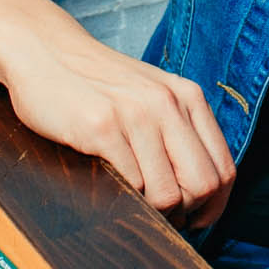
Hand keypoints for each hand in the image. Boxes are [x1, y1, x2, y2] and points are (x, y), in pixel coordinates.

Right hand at [0, 25, 235, 228]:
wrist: (45, 50)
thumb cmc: (98, 82)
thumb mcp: (152, 95)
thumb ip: (179, 129)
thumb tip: (201, 190)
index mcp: (187, 97)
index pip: (224, 169)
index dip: (214, 205)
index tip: (196, 218)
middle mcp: (168, 104)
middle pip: (203, 184)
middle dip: (186, 213)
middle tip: (165, 218)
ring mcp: (135, 114)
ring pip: (167, 193)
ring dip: (153, 212)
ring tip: (137, 204)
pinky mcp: (101, 127)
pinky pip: (131, 184)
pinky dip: (126, 198)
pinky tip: (114, 188)